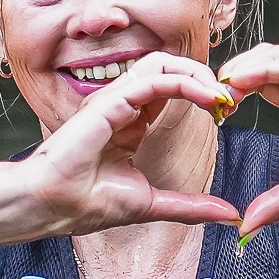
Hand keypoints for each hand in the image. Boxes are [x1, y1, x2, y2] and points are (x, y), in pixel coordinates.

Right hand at [18, 53, 240, 234]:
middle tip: (227, 101)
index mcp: (130, 122)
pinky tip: (207, 99)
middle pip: (169, 67)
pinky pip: (156, 79)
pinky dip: (187, 83)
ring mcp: (115, 99)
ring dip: (199, 75)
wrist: (51, 207)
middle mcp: (122, 104)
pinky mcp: (111, 101)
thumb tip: (227, 214)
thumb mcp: (153, 204)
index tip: (224, 114)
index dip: (202, 94)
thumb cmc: (86, 204)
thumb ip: (190, 206)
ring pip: (163, 64)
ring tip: (220, 96)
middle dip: (205, 77)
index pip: (171, 87)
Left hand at [215, 43, 278, 233]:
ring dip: (244, 67)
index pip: (262, 86)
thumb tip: (247, 225)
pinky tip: (246, 76)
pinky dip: (271, 67)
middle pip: (263, 66)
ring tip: (219, 82)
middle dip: (232, 76)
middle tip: (203, 91)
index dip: (235, 93)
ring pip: (277, 58)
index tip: (212, 110)